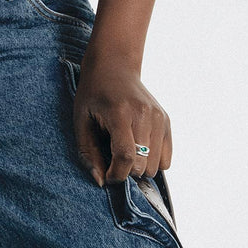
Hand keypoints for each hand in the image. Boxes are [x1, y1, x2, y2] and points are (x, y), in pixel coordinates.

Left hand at [72, 53, 171, 186]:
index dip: (115, 174)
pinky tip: (138, 146)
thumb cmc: (93, 93)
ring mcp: (158, 117)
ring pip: (157, 167)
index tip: (106, 175)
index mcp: (120, 112)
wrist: (114, 65)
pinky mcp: (166, 121)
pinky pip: (167, 159)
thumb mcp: (81, 119)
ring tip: (125, 149)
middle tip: (112, 157)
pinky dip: (153, 161)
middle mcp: (144, 115)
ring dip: (140, 167)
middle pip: (143, 165)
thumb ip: (88, 152)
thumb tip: (102, 182)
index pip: (125, 156)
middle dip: (126, 171)